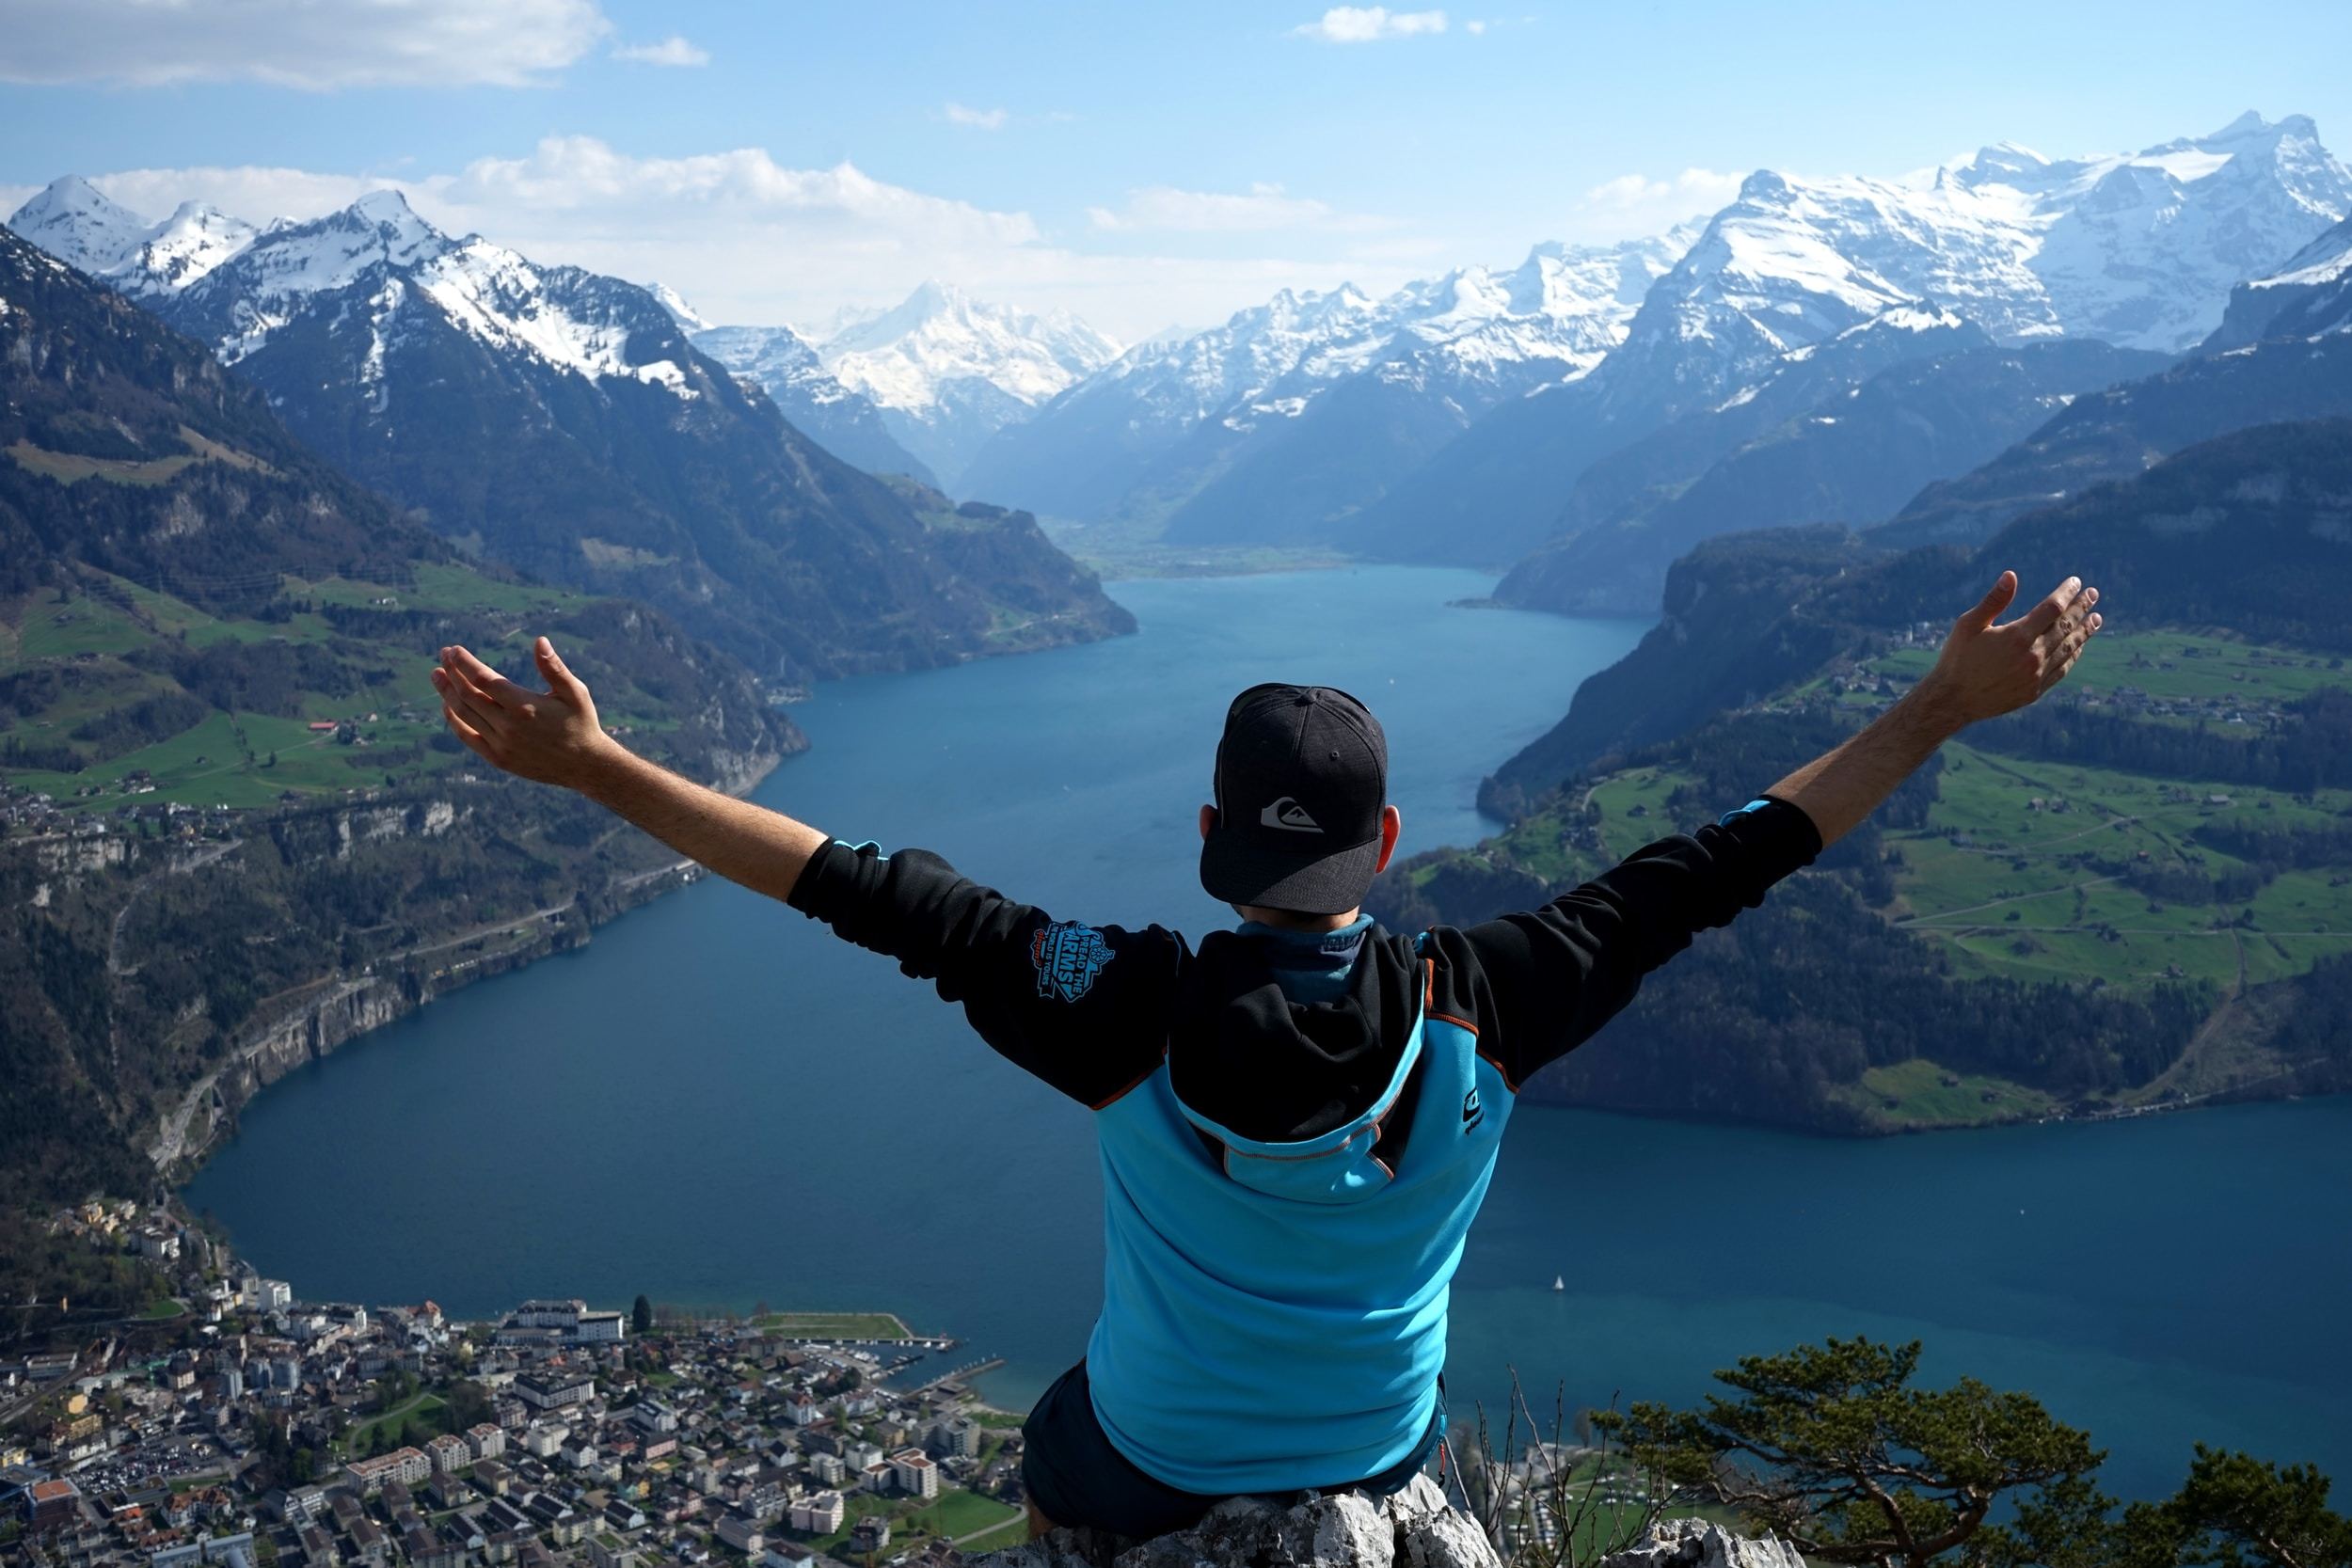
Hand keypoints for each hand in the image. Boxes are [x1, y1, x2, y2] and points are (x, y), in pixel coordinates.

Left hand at [430, 638, 622, 789]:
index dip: (465, 663)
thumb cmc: (581, 722)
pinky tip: (447, 705)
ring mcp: (501, 744)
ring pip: (463, 714)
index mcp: (525, 706)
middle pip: (468, 694)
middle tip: (443, 655)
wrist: (585, 765)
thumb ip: (554, 667)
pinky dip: (454, 719)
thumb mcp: (575, 692)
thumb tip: (539, 641)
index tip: (453, 650)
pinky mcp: (498, 758)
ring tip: (437, 675)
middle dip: (453, 672)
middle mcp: (509, 726)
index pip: (483, 679)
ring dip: (446, 693)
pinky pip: (467, 736)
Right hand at [1922, 570, 2102, 726]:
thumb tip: (2011, 575)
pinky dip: (2073, 655)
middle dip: (2081, 608)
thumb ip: (1993, 600)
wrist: (1952, 700)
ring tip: (2096, 619)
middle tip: (2093, 594)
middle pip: (2065, 626)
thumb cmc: (1957, 658)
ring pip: (2069, 648)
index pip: (2052, 608)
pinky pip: (2062, 669)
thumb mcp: (1968, 625)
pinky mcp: (2035, 690)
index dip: (2066, 593)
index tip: (2075, 581)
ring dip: (2084, 631)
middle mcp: (2032, 655)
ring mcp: (2036, 675)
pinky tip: (2078, 646)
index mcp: (2017, 636)